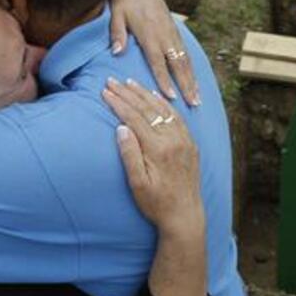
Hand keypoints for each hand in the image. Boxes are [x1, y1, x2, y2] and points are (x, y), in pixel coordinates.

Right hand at [102, 78, 204, 236]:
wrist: (184, 215)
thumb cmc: (156, 203)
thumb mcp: (137, 183)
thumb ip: (130, 154)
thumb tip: (121, 127)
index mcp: (158, 149)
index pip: (134, 118)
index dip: (118, 103)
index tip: (105, 92)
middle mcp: (173, 140)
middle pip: (148, 109)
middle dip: (128, 93)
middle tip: (112, 81)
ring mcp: (184, 140)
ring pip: (163, 109)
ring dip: (145, 94)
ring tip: (130, 82)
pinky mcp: (190, 143)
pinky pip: (177, 117)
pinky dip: (164, 104)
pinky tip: (155, 96)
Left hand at [109, 0, 200, 105]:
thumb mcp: (115, 14)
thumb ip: (117, 34)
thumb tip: (117, 53)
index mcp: (149, 33)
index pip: (158, 61)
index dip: (165, 79)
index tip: (171, 96)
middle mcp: (164, 34)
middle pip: (178, 64)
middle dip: (186, 85)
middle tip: (193, 104)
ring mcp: (172, 31)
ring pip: (185, 59)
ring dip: (192, 79)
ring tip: (197, 97)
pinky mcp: (174, 29)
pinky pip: (186, 52)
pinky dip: (191, 68)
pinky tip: (194, 80)